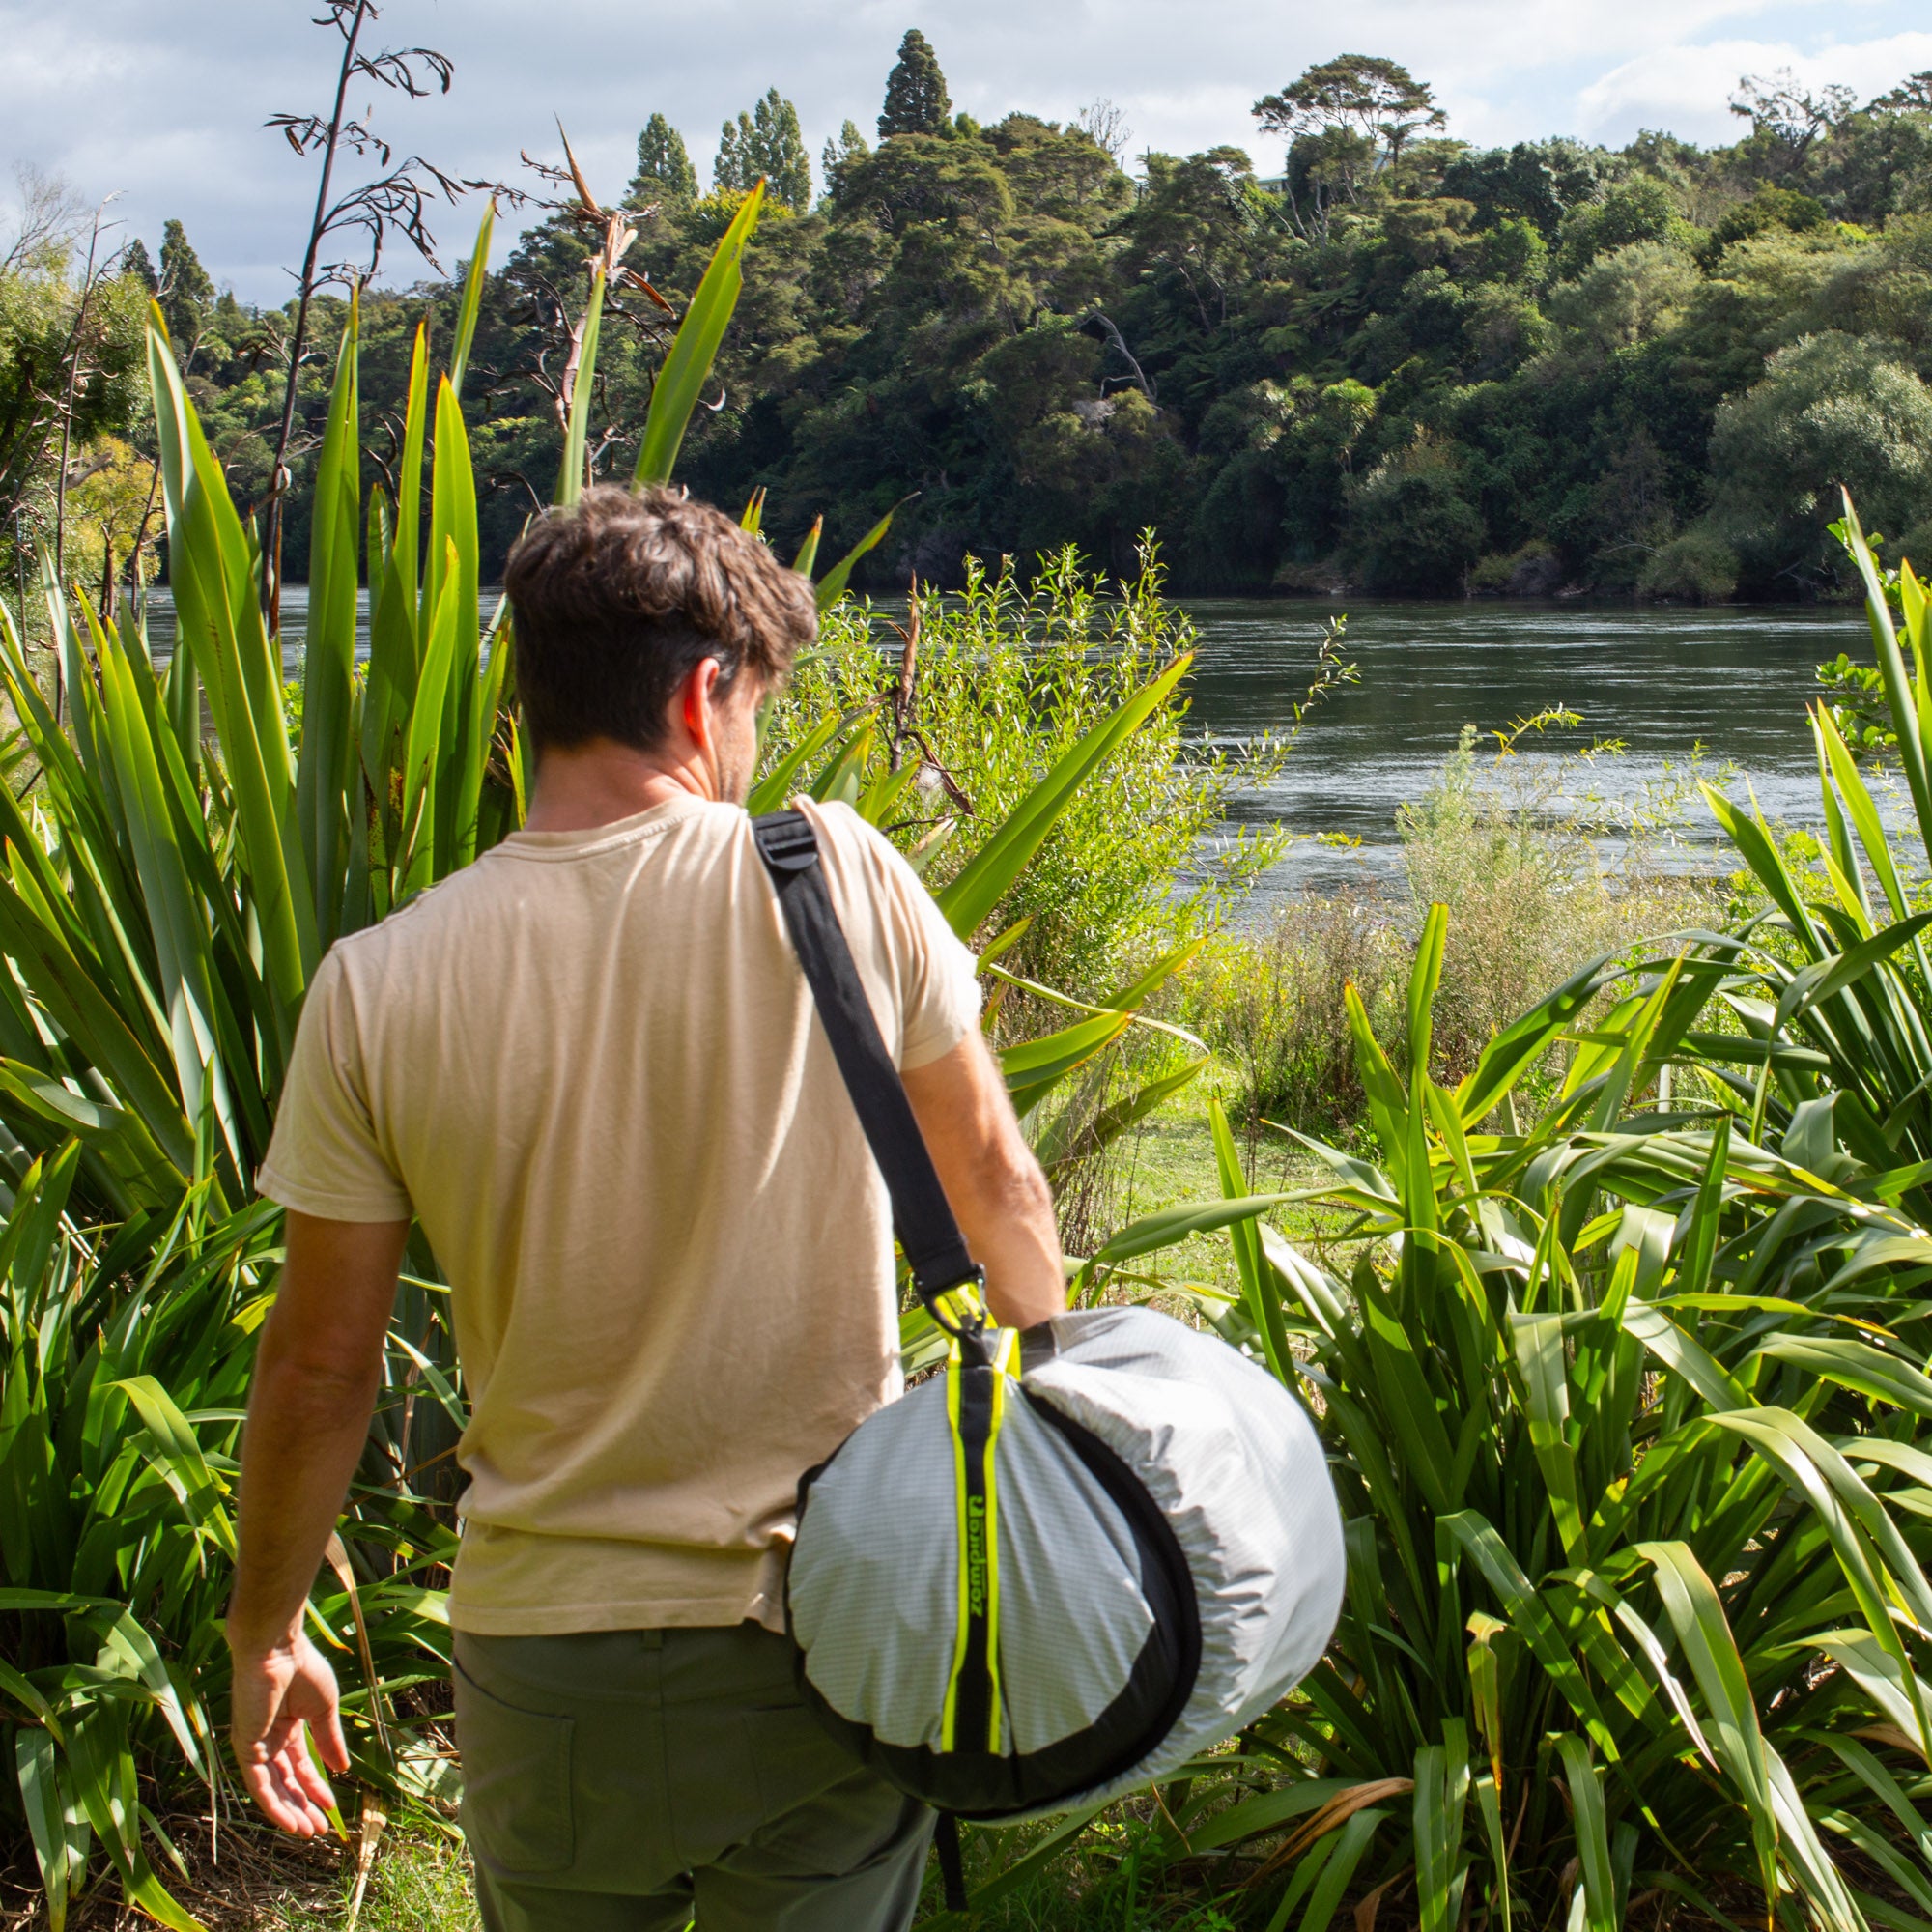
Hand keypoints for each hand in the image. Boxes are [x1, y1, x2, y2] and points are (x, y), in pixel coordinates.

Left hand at [228, 1627, 349, 1835]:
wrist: (279, 1650)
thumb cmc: (304, 1669)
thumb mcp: (324, 1709)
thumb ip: (330, 1740)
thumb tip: (342, 1768)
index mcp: (288, 1728)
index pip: (300, 1767)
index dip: (316, 1787)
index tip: (332, 1806)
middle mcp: (269, 1740)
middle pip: (285, 1783)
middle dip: (302, 1806)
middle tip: (319, 1829)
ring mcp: (254, 1745)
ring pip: (272, 1789)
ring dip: (289, 1812)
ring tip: (308, 1831)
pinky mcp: (244, 1747)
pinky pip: (258, 1784)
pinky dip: (274, 1805)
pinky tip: (290, 1820)